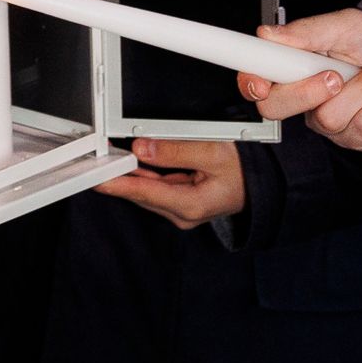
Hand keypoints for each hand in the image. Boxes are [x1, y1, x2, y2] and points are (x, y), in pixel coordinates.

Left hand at [97, 137, 245, 229]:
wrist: (264, 184)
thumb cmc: (245, 171)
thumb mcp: (214, 153)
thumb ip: (177, 150)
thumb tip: (143, 148)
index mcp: (190, 205)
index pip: (144, 192)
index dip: (117, 182)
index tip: (97, 177)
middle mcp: (183, 214)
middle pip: (141, 193)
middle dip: (118, 176)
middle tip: (97, 159)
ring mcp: (182, 211)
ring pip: (146, 191)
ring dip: (129, 175)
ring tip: (109, 158)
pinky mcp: (182, 204)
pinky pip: (156, 189)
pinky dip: (143, 176)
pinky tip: (132, 164)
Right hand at [238, 10, 361, 150]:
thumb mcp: (350, 25)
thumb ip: (308, 31)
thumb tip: (268, 33)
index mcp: (297, 63)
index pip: (256, 78)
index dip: (250, 82)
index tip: (260, 81)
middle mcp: (307, 95)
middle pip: (277, 107)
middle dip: (308, 91)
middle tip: (335, 74)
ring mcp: (330, 120)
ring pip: (325, 119)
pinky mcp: (356, 139)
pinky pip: (357, 130)